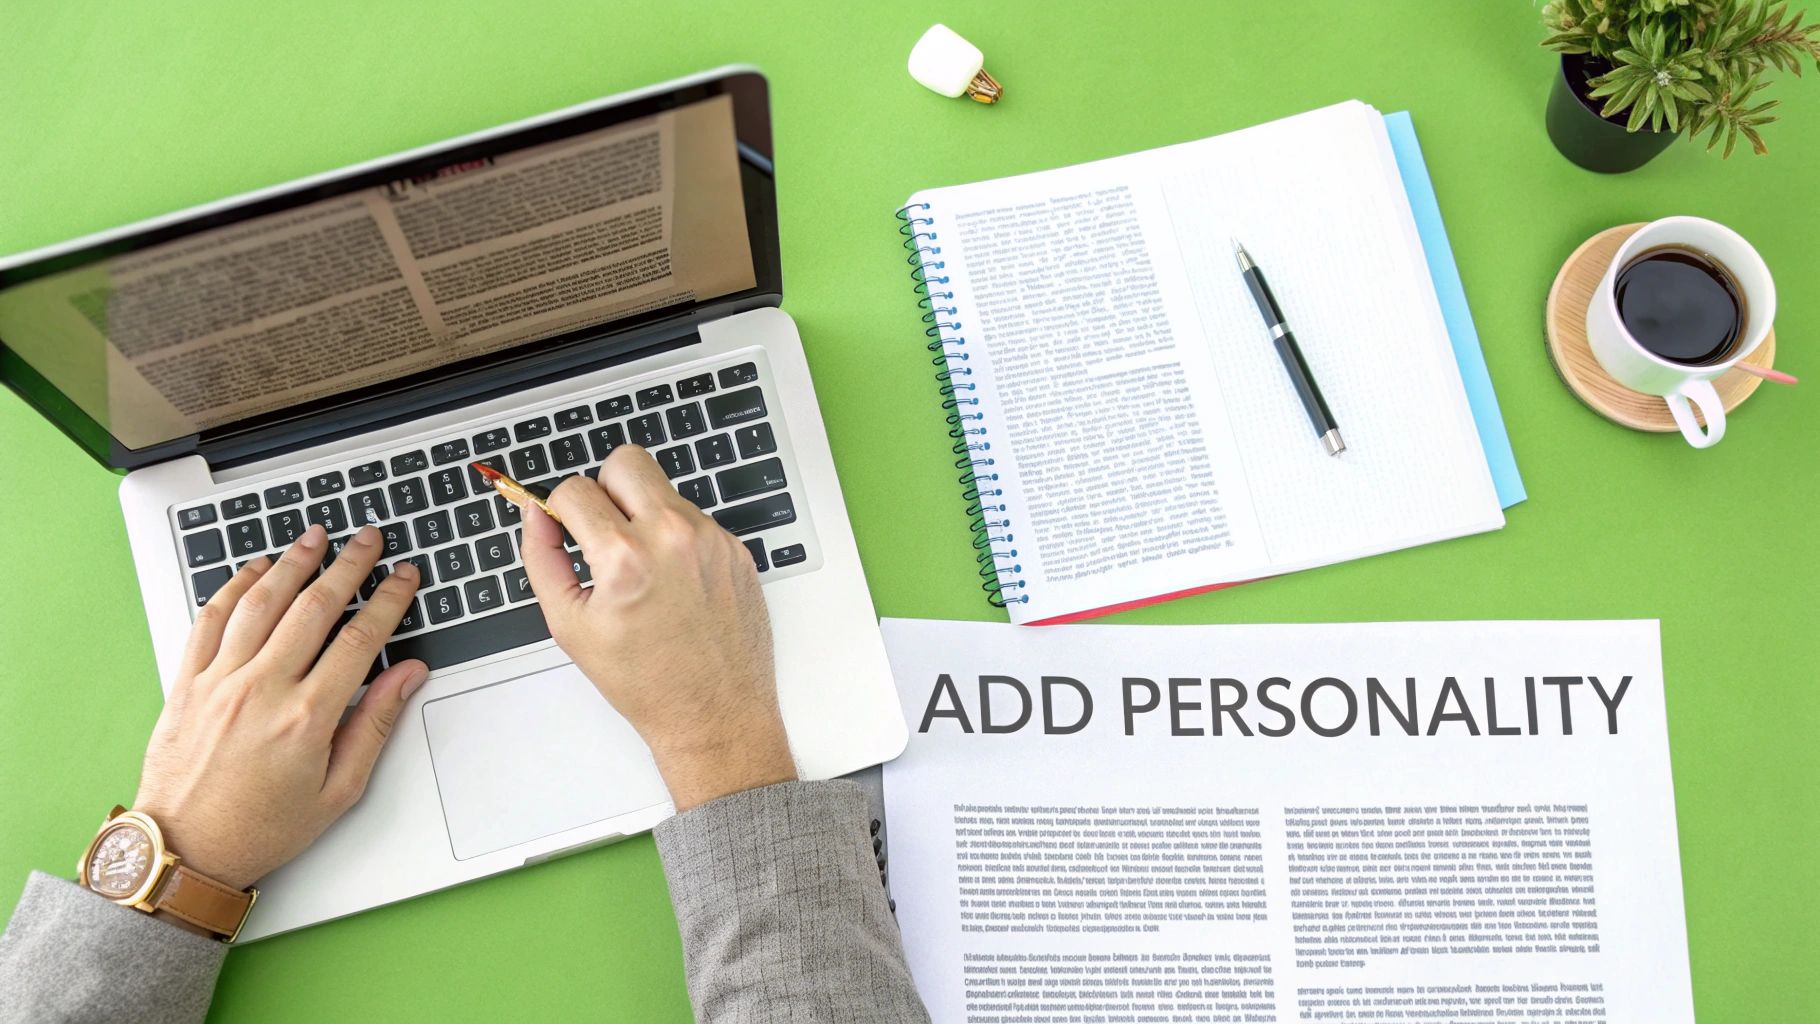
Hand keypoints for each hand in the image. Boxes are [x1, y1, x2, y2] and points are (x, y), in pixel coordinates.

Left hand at [133, 524, 426, 907]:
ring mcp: (219, 682)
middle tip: (369, 540)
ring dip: (293, 563)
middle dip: (349, 566)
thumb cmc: (260, 828)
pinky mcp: (187, 683)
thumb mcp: (338, 791)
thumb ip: (375, 725)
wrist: (184, 851)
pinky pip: (210, 620)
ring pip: (261, 603)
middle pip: (314, 608)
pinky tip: (254, 569)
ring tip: (315, 538)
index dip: (388, 601)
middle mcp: (262, 691)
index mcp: (306, 719)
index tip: (404, 578)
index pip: (359, 640)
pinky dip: (233, 587)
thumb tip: (407, 677)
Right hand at [521, 445, 794, 810]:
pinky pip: (694, 519)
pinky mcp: (736, 548)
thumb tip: (534, 513)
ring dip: (643, 514)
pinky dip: (676, 539)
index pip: (576, 489)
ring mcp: (712, 539)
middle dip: (604, 488)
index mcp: (626, 557)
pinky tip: (673, 582)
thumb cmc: (645, 681)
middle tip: (602, 530)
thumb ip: (542, 558)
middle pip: (626, 461)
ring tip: (641, 569)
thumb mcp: (570, 624)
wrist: (713, 713)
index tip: (565, 528)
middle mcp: (674, 537)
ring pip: (663, 489)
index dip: (560, 509)